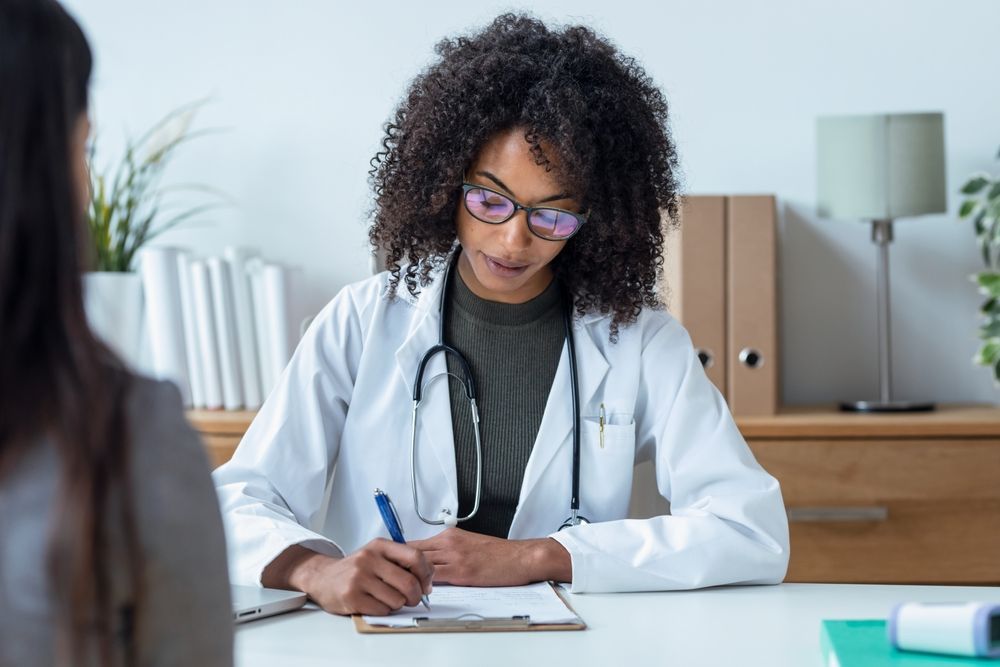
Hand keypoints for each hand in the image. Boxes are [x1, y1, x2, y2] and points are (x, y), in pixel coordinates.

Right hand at [262, 540, 433, 615]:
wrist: (323, 577)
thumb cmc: (356, 569)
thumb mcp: (378, 555)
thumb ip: (401, 562)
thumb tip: (428, 581)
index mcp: (380, 545)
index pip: (415, 556)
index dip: (427, 574)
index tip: (427, 584)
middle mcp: (369, 558)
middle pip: (409, 582)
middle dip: (416, 596)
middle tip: (413, 599)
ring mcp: (359, 577)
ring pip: (397, 599)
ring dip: (397, 604)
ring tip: (388, 599)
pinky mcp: (351, 596)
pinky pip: (382, 610)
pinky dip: (384, 611)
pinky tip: (375, 604)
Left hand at [409, 528, 570, 586]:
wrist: (520, 557)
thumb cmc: (499, 553)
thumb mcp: (470, 543)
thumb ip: (449, 549)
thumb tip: (431, 562)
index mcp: (450, 535)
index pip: (415, 544)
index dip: (401, 556)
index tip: (395, 566)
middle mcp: (449, 542)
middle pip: (412, 552)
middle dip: (400, 566)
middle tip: (393, 579)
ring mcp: (454, 556)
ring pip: (420, 565)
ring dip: (410, 577)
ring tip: (404, 588)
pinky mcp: (462, 571)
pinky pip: (434, 578)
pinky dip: (424, 586)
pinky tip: (421, 593)